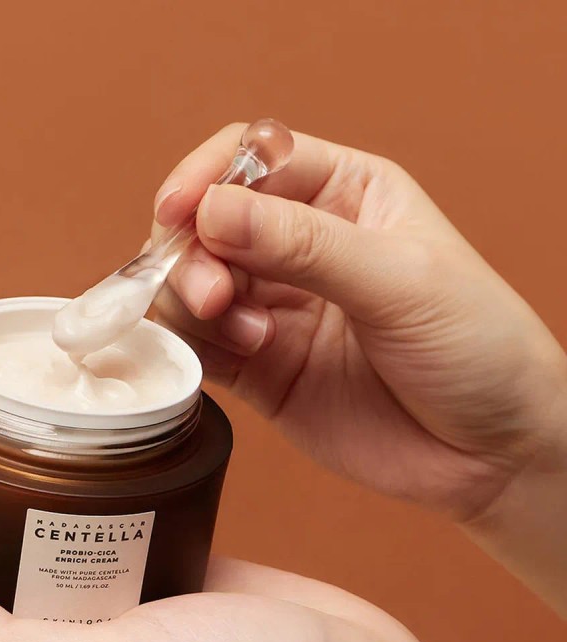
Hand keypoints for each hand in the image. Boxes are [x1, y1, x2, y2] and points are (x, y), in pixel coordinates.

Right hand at [151, 123, 566, 612]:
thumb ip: (305, 245)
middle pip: (208, 224)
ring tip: (242, 334)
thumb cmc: (477, 348)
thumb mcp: (401, 281)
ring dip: (192, 302)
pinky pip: (200, 345)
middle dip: (194, 253)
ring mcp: (276, 307)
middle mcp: (300, 247)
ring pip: (193, 284)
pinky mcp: (259, 367)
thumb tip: (213, 211)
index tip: (178, 212)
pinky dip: (193, 346)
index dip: (207, 178)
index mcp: (344, 196)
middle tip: (211, 295)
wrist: (491, 454)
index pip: (253, 160)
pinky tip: (236, 356)